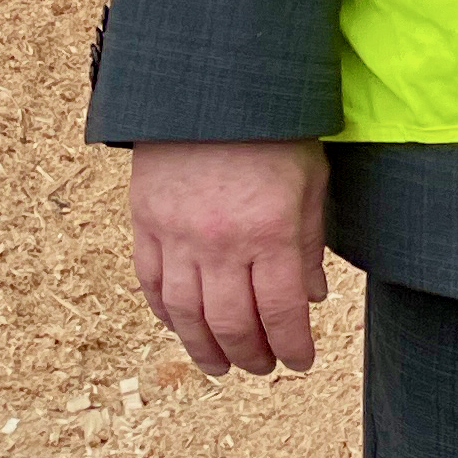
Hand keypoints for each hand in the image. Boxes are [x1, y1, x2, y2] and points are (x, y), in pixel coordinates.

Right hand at [128, 139, 329, 377]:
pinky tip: (182, 329)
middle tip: (262, 368)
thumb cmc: (274, 131)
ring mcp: (177, 238)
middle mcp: (221, 244)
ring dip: (205, 349)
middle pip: (232, 323)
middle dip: (251, 355)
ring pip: (187, 315)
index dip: (292, 345)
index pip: (281, 311)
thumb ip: (309, 243)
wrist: (210, 88)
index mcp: (270, 232)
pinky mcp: (145, 227)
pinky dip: (167, 315)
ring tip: (222, 367)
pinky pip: (152, 286)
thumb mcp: (310, 181)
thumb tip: (313, 298)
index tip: (300, 362)